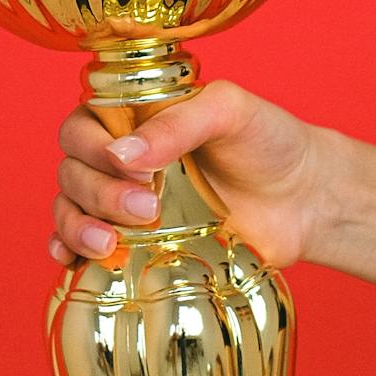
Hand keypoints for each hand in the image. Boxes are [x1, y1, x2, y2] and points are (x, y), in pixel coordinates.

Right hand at [50, 80, 336, 273]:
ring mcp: (126, 206)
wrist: (307, 200)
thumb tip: (122, 154)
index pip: (81, 127)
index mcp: (134, 119)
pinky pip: (85, 250)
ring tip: (108, 244)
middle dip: (97, 192)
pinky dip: (69, 255)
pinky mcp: (139, 246)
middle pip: (73, 172)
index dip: (92, 147)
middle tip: (146, 206)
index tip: (130, 167)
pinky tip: (72, 263)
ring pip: (71, 211)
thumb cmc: (269, 142)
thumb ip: (178, 123)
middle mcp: (121, 161)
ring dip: (77, 227)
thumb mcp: (230, 111)